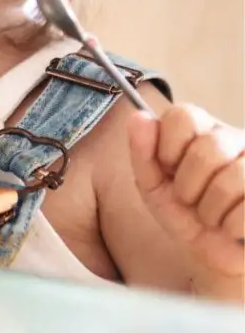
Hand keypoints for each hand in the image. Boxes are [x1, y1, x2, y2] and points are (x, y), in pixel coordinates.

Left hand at [128, 104, 244, 292]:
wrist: (215, 258)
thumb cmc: (185, 216)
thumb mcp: (153, 186)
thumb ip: (142, 152)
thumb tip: (139, 117)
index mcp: (202, 131)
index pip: (184, 115)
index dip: (168, 147)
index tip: (168, 168)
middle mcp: (234, 140)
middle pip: (208, 149)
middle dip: (188, 185)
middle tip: (190, 199)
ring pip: (232, 179)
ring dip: (211, 209)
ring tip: (212, 216)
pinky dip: (232, 225)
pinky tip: (232, 227)